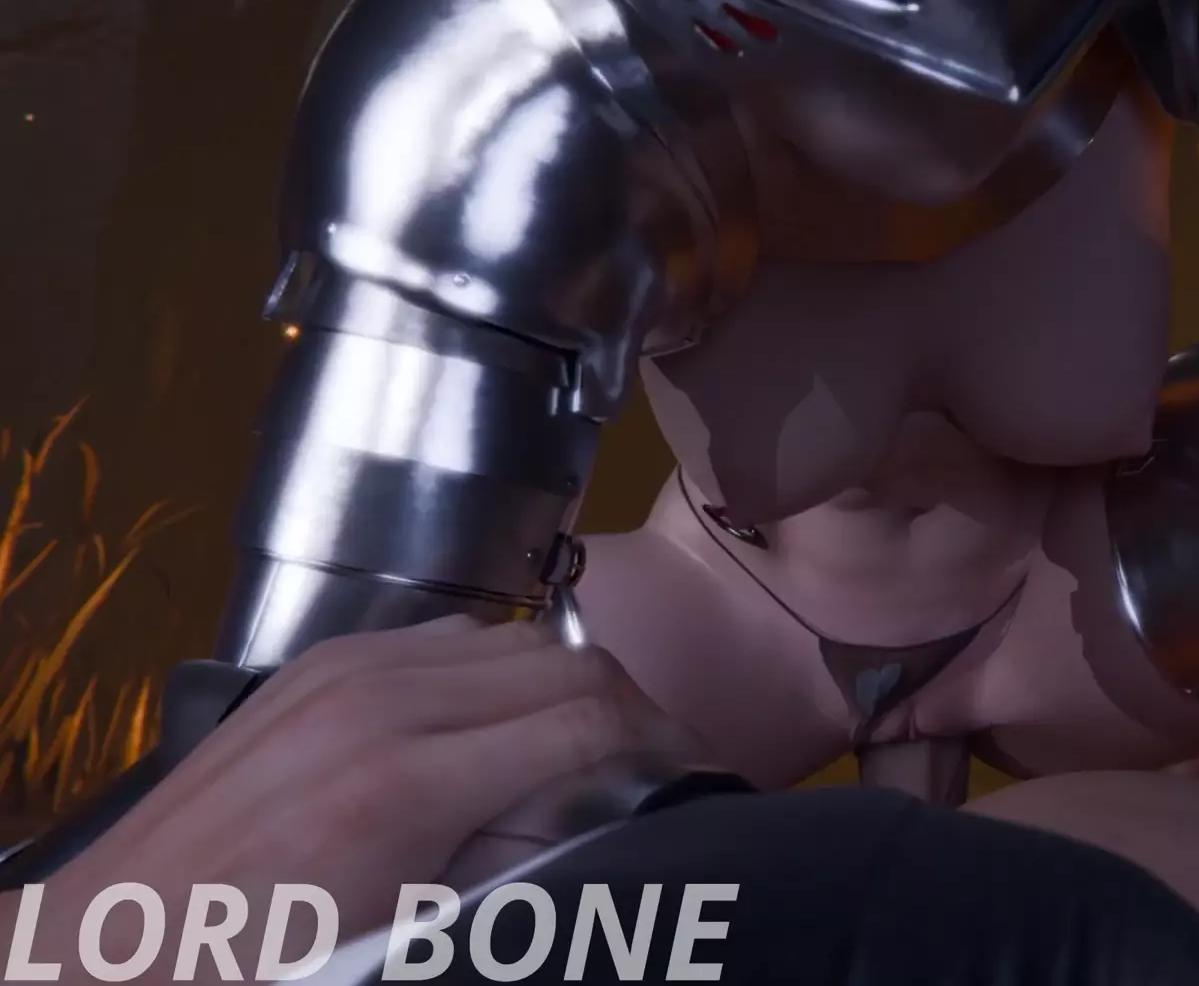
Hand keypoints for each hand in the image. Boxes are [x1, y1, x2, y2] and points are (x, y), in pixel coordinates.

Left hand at [20, 617, 700, 978]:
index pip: (589, 717)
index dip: (667, 743)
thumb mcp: (407, 942)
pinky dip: (497, 672)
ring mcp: (342, 669)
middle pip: (567, 664)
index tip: (700, 775)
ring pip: (514, 641)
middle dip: (634, 711)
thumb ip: (518, 877)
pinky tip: (499, 725)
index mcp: (406, 784)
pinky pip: (447, 636)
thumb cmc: (251, 965)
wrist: (108, 945)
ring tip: (592, 748)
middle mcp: (379, 701)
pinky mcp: (316, 663)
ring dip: (568, 686)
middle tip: (665, 765)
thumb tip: (607, 835)